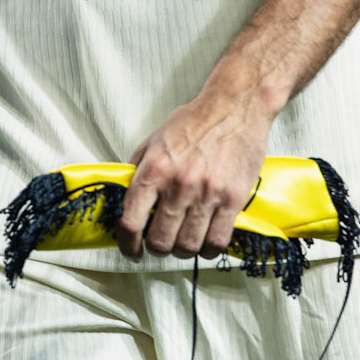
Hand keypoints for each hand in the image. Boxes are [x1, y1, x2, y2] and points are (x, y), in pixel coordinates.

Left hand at [114, 82, 273, 259]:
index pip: (131, 221)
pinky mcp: (232, 199)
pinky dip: (208, 250)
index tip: (131, 250)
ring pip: (188, 246)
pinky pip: (217, 241)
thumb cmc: (194, 122)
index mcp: (154, 170)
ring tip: (183, 242)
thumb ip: (138, 170)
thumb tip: (125, 198)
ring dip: (182, 251)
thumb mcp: (154, 140)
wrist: (234, 108)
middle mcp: (178, 185)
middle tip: (160, 244)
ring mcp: (207, 194)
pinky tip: (205, 242)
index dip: (127, 244)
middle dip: (156, 249)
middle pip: (160, 241)